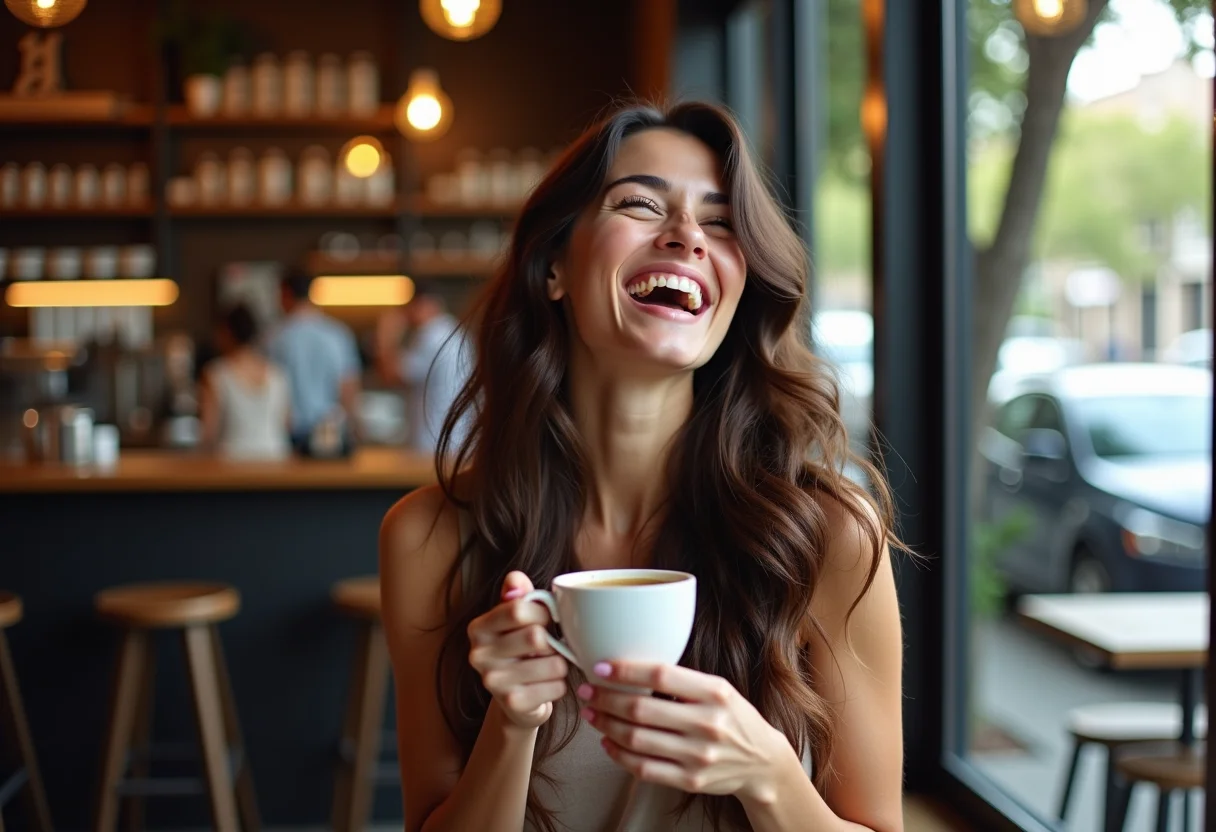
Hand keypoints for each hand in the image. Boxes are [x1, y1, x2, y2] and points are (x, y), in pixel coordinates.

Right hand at [467, 572, 568, 729]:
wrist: (516, 700)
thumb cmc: (520, 650)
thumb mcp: (516, 619)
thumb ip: (518, 595)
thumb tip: (516, 579)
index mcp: (478, 628)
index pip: (518, 609)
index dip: (543, 612)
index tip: (548, 619)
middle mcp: (479, 655)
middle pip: (536, 636)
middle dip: (553, 641)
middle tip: (549, 646)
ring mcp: (493, 682)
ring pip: (553, 663)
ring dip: (560, 664)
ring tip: (549, 665)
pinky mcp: (512, 703)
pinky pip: (557, 686)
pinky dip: (560, 684)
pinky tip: (546, 684)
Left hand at [577, 662, 795, 801]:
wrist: (762, 762)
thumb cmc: (733, 718)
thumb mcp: (719, 690)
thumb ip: (683, 681)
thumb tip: (631, 669)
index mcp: (714, 693)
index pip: (661, 676)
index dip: (626, 671)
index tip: (602, 667)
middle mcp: (707, 723)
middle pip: (642, 710)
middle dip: (605, 700)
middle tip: (587, 692)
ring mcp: (698, 755)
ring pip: (637, 740)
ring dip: (606, 725)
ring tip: (592, 715)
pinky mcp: (690, 780)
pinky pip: (644, 768)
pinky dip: (619, 755)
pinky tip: (608, 742)